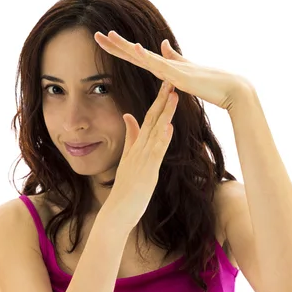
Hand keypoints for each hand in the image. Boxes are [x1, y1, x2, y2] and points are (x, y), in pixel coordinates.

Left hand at [94, 31, 252, 110]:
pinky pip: (160, 65)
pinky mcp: (178, 75)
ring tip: (109, 36)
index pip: (135, 56)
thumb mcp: (184, 70)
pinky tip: (135, 49)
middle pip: (134, 53)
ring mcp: (171, 68)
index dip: (118, 48)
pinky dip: (147, 57)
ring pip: (143, 55)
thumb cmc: (209, 82)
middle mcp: (164, 64)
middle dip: (114, 44)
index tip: (102, 40)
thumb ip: (173, 57)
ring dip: (125, 46)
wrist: (230, 89)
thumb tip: (163, 44)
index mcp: (163, 65)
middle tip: (95, 34)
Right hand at [102, 80, 177, 231]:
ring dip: (165, 113)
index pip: (148, 119)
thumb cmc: (126, 190)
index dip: (158, 102)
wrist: (117, 212)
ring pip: (155, 132)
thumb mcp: (128, 159)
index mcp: (136, 147)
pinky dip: (162, 139)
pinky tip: (168, 127)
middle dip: (162, 100)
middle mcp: (139, 150)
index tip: (167, 86)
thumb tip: (129, 116)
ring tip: (174, 96)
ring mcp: (142, 159)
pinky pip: (155, 152)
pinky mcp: (146, 171)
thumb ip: (130, 138)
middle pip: (151, 120)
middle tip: (171, 80)